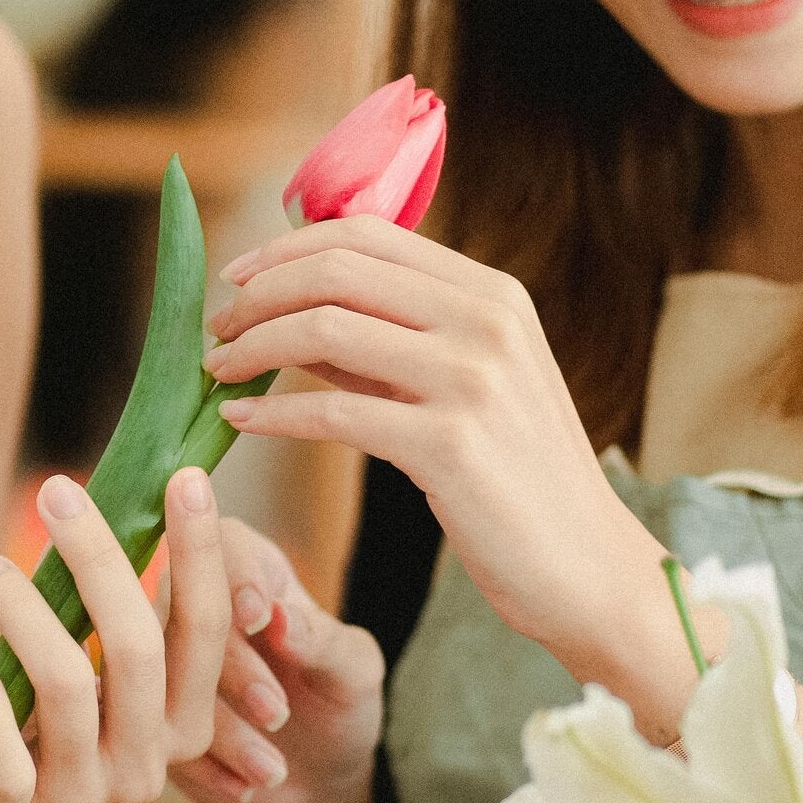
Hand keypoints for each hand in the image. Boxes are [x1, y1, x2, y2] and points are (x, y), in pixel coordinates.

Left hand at [0, 466, 231, 802]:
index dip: (200, 553)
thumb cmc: (50, 732)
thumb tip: (118, 504)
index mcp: (184, 723)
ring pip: (68, 687)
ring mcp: (87, 796)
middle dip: (99, 558)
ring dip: (23, 612)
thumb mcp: (102, 683)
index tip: (187, 477)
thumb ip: (120, 618)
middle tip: (57, 492)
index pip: (205, 628)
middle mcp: (149, 764)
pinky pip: (7, 758)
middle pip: (137, 646)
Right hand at [170, 519, 384, 802]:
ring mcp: (162, 664)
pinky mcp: (146, 720)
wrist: (316, 786)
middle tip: (275, 712)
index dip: (233, 574)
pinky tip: (246, 785)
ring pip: (159, 674)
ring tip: (271, 767)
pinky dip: (204, 764)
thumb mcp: (355, 673)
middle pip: (179, 606)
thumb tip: (281, 619)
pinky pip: (151, 733)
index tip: (259, 617)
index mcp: (252, 570)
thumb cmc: (340, 708)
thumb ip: (323, 641)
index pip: (224, 544)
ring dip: (218, 725)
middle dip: (228, 664)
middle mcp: (195, 606)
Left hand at [206, 219, 683, 710]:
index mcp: (493, 294)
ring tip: (217, 371)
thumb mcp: (465, 389)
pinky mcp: (450, 445)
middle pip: (338, 270)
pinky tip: (241, 421)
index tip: (237, 277)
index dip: (288, 246)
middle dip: (258, 293)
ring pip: (325, 330)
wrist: (587, 568)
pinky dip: (273, 414)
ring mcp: (472, 380)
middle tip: (214, 326)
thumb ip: (389, 345)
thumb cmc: (519, 483)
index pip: (369, 234)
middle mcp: (487, 322)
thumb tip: (293, 313)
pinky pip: (332, 414)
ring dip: (253, 346)